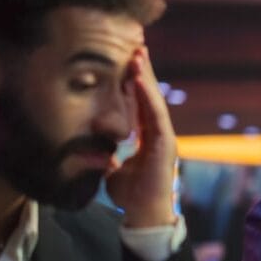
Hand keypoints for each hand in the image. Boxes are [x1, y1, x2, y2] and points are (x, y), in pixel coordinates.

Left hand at [105, 47, 176, 227]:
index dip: (134, 82)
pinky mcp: (165, 144)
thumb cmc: (131, 196)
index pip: (141, 104)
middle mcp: (159, 133)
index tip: (127, 61)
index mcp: (147, 137)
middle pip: (150, 96)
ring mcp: (164, 137)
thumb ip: (107, 157)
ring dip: (145, 77)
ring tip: (138, 54)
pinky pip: (155, 114)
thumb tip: (95, 151)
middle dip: (143, 71)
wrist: (144, 215)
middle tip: (135, 45)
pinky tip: (138, 79)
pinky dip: (146, 96)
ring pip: (154, 101)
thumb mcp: (112, 170)